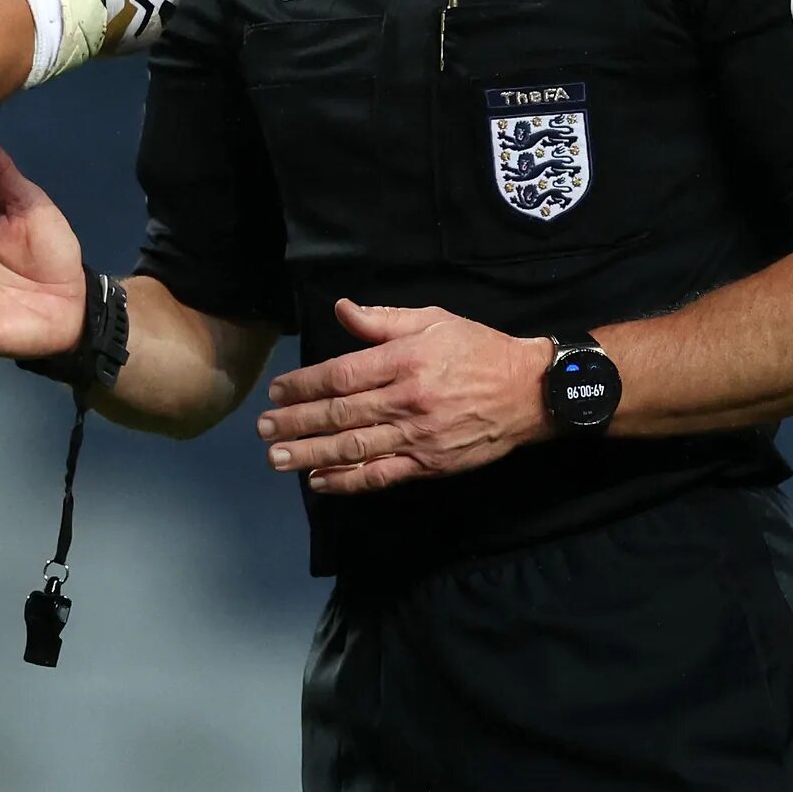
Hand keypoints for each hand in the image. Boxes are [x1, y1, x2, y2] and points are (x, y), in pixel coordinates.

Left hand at [257, 299, 552, 494]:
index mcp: (405, 361)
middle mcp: (407, 400)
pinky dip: (348, 482)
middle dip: (296, 422)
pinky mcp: (430, 464)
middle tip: (263, 429)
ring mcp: (418, 437)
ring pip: (354, 448)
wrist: (529, 392)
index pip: (342, 375)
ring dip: (311, 454)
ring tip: (278, 458)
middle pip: (341, 414)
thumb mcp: (433, 320)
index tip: (277, 391)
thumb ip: (383, 320)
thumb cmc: (477, 349)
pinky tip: (320, 482)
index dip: (304, 384)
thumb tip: (340, 310)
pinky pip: (382, 476)